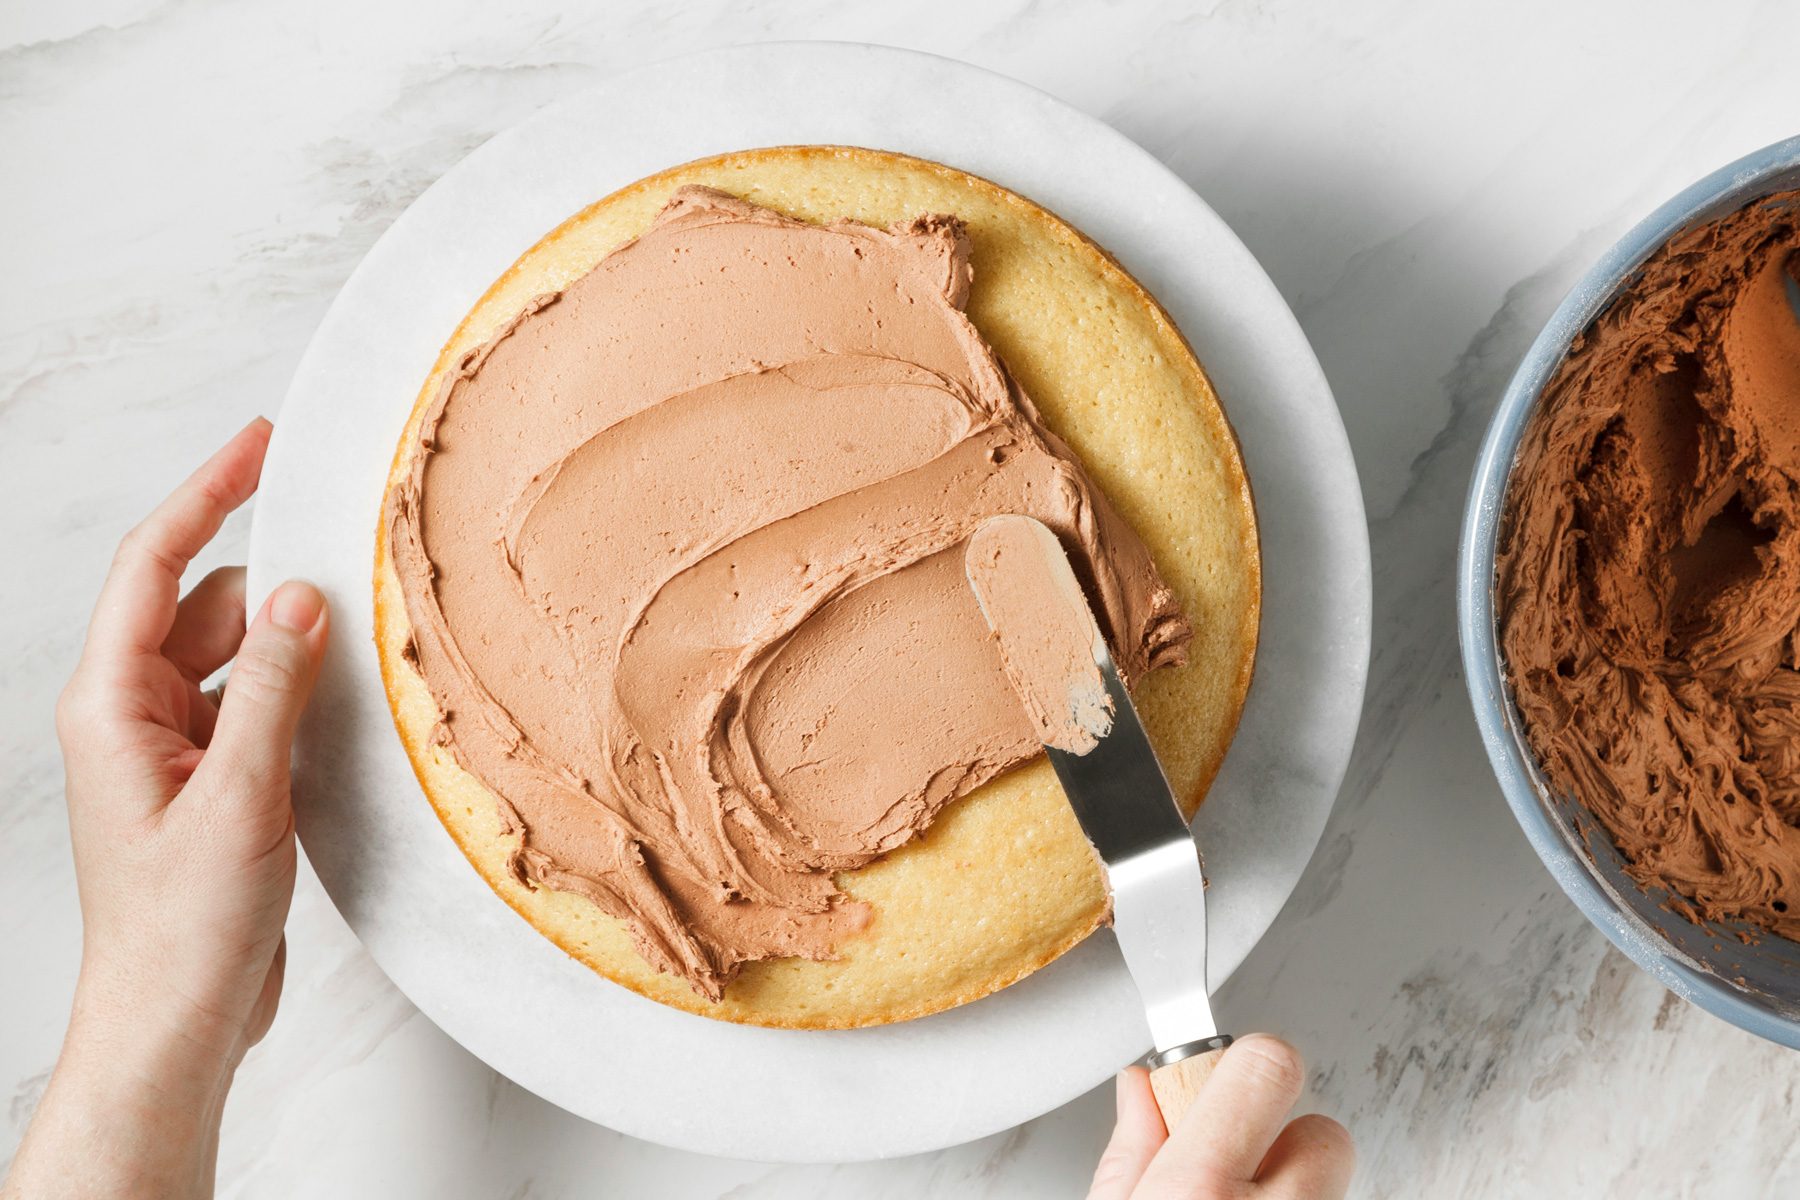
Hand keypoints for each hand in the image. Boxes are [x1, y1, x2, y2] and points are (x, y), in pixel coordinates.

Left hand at [4, 419, 327, 1198]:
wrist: (175, 1021)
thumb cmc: (183, 928)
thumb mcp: (237, 798)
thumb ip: (271, 689)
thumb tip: (302, 595)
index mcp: (112, 706)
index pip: (155, 569)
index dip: (207, 496)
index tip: (259, 443)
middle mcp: (135, 716)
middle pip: (202, 604)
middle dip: (269, 575)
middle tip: (347, 547)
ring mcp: (174, 748)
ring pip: (235, 653)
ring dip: (291, 638)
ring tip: (358, 630)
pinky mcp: (213, 780)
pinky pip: (256, 701)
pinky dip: (298, 686)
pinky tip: (346, 695)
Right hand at [1088, 1036, 1353, 1199]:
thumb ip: (1128, 1153)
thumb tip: (1140, 1089)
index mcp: (1200, 1190)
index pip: (1266, 1066)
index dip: (1246, 1062)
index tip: (1221, 1074)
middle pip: (1322, 1132)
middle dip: (1279, 1141)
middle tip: (1229, 1171)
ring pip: (1332, 1183)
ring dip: (1293, 1186)